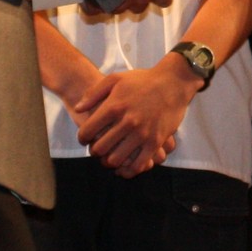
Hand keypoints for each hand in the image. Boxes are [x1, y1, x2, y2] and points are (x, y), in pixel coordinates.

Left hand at [71, 58, 195, 176]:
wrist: (173, 82)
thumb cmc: (143, 80)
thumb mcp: (115, 79)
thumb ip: (93, 93)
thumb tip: (78, 108)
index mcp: (114, 107)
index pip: (88, 131)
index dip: (82, 138)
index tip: (84, 139)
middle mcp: (126, 122)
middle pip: (100, 148)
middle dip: (94, 151)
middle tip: (96, 149)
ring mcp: (142, 134)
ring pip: (116, 159)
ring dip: (109, 162)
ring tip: (109, 157)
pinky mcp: (156, 142)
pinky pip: (139, 165)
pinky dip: (128, 171)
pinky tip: (124, 169)